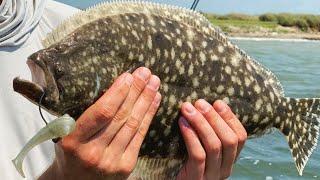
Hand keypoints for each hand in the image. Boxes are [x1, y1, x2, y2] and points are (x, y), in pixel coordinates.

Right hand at [39, 67, 160, 179]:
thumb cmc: (70, 151)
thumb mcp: (68, 132)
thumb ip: (87, 115)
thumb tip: (115, 86)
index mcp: (73, 141)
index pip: (101, 113)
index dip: (117, 93)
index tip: (128, 76)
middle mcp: (93, 153)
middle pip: (121, 116)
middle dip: (136, 91)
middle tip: (146, 72)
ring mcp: (111, 162)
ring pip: (133, 124)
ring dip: (146, 101)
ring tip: (154, 83)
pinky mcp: (125, 167)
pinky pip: (140, 136)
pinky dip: (149, 116)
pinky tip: (155, 101)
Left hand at [177, 99, 246, 179]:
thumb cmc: (185, 162)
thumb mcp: (202, 147)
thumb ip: (208, 132)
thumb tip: (205, 105)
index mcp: (229, 159)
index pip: (240, 136)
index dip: (231, 117)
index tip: (218, 102)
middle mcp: (225, 168)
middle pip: (229, 140)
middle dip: (215, 117)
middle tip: (199, 102)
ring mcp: (212, 175)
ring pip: (214, 146)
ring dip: (201, 123)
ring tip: (187, 109)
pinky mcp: (196, 178)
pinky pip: (198, 155)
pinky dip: (191, 136)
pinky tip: (182, 123)